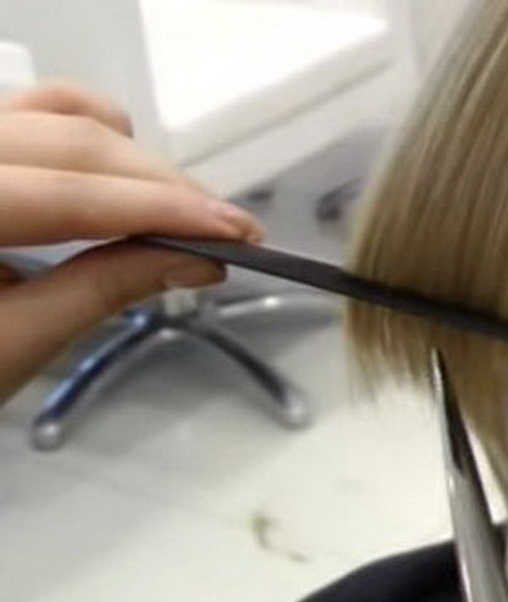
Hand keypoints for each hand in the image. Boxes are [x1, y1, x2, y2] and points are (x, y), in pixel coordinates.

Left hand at [0, 81, 264, 401]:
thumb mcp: (14, 342)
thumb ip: (104, 291)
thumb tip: (197, 261)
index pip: (75, 195)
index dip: (165, 210)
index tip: (240, 232)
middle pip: (76, 143)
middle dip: (164, 186)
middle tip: (230, 230)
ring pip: (60, 113)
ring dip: (135, 159)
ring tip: (182, 210)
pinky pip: (35, 108)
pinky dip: (91, 134)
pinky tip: (122, 174)